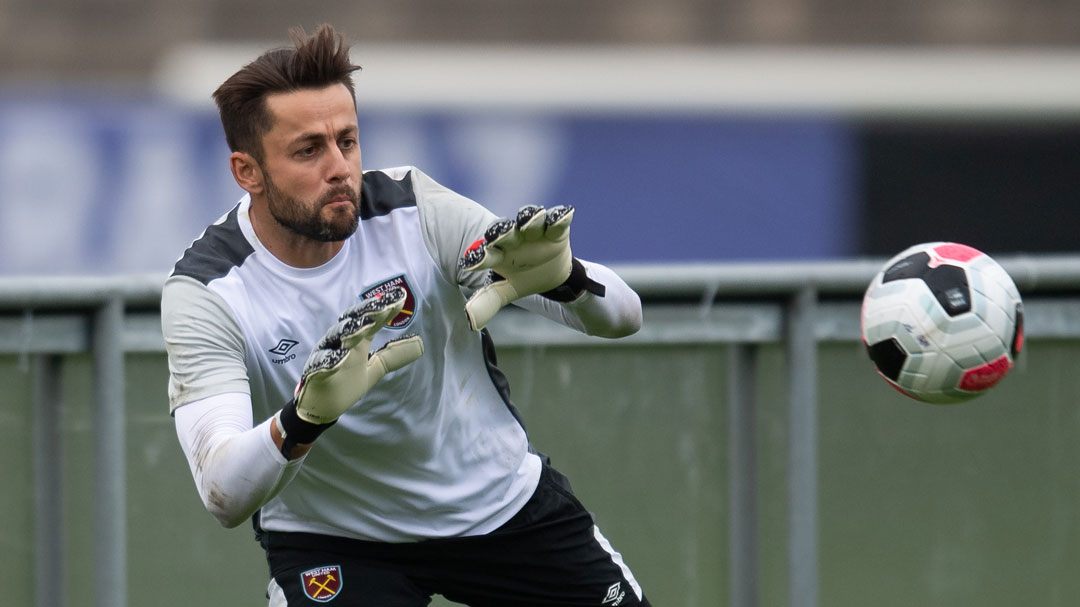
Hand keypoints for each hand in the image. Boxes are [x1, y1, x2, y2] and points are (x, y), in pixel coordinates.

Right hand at [293, 287, 424, 423]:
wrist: (321, 406)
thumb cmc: (345, 383)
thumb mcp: (374, 369)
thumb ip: (393, 355)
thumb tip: (420, 344)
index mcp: (356, 340)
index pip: (372, 320)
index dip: (385, 309)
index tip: (400, 297)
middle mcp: (340, 342)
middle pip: (352, 322)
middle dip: (366, 312)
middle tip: (382, 306)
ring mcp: (325, 355)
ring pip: (335, 338)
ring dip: (349, 331)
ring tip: (364, 327)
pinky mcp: (314, 372)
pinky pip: (320, 364)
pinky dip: (328, 360)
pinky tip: (337, 358)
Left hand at [460, 205, 575, 330]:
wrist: (548, 275)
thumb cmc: (519, 279)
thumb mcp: (504, 292)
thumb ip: (486, 303)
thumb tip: (470, 321)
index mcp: (498, 254)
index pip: (485, 254)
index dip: (479, 257)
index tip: (472, 262)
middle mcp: (513, 239)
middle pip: (505, 231)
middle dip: (502, 231)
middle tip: (498, 233)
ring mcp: (534, 233)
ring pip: (530, 221)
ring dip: (530, 219)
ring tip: (530, 219)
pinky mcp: (555, 231)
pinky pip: (557, 222)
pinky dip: (560, 218)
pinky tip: (562, 216)